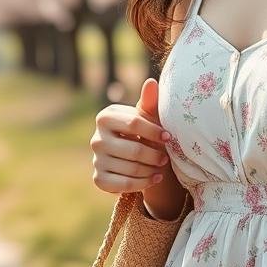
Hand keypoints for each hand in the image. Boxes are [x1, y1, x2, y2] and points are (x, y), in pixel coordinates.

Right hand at [90, 77, 172, 193]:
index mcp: (105, 117)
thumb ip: (149, 101)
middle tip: (166, 158)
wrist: (131, 157)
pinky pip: (125, 185)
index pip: (134, 123)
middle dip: (155, 155)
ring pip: (131, 169)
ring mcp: (96, 160)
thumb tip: (151, 82)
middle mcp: (96, 138)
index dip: (154, 131)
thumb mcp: (147, 117)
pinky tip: (155, 178)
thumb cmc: (143, 131)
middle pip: (134, 150)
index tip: (169, 137)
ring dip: (152, 170)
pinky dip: (144, 183)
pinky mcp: (99, 179)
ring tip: (162, 167)